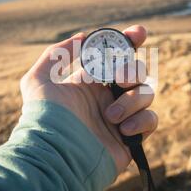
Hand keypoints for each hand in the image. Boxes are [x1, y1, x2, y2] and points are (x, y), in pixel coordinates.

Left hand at [20, 25, 157, 173]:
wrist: (55, 157)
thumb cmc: (44, 118)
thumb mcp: (39, 80)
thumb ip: (57, 54)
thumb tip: (83, 37)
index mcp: (90, 82)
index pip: (115, 57)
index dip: (129, 42)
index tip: (138, 33)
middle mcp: (107, 96)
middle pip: (136, 71)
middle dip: (132, 69)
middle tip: (119, 79)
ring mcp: (121, 116)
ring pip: (146, 93)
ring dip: (132, 99)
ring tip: (110, 115)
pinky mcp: (131, 137)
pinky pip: (151, 119)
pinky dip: (142, 120)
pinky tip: (123, 129)